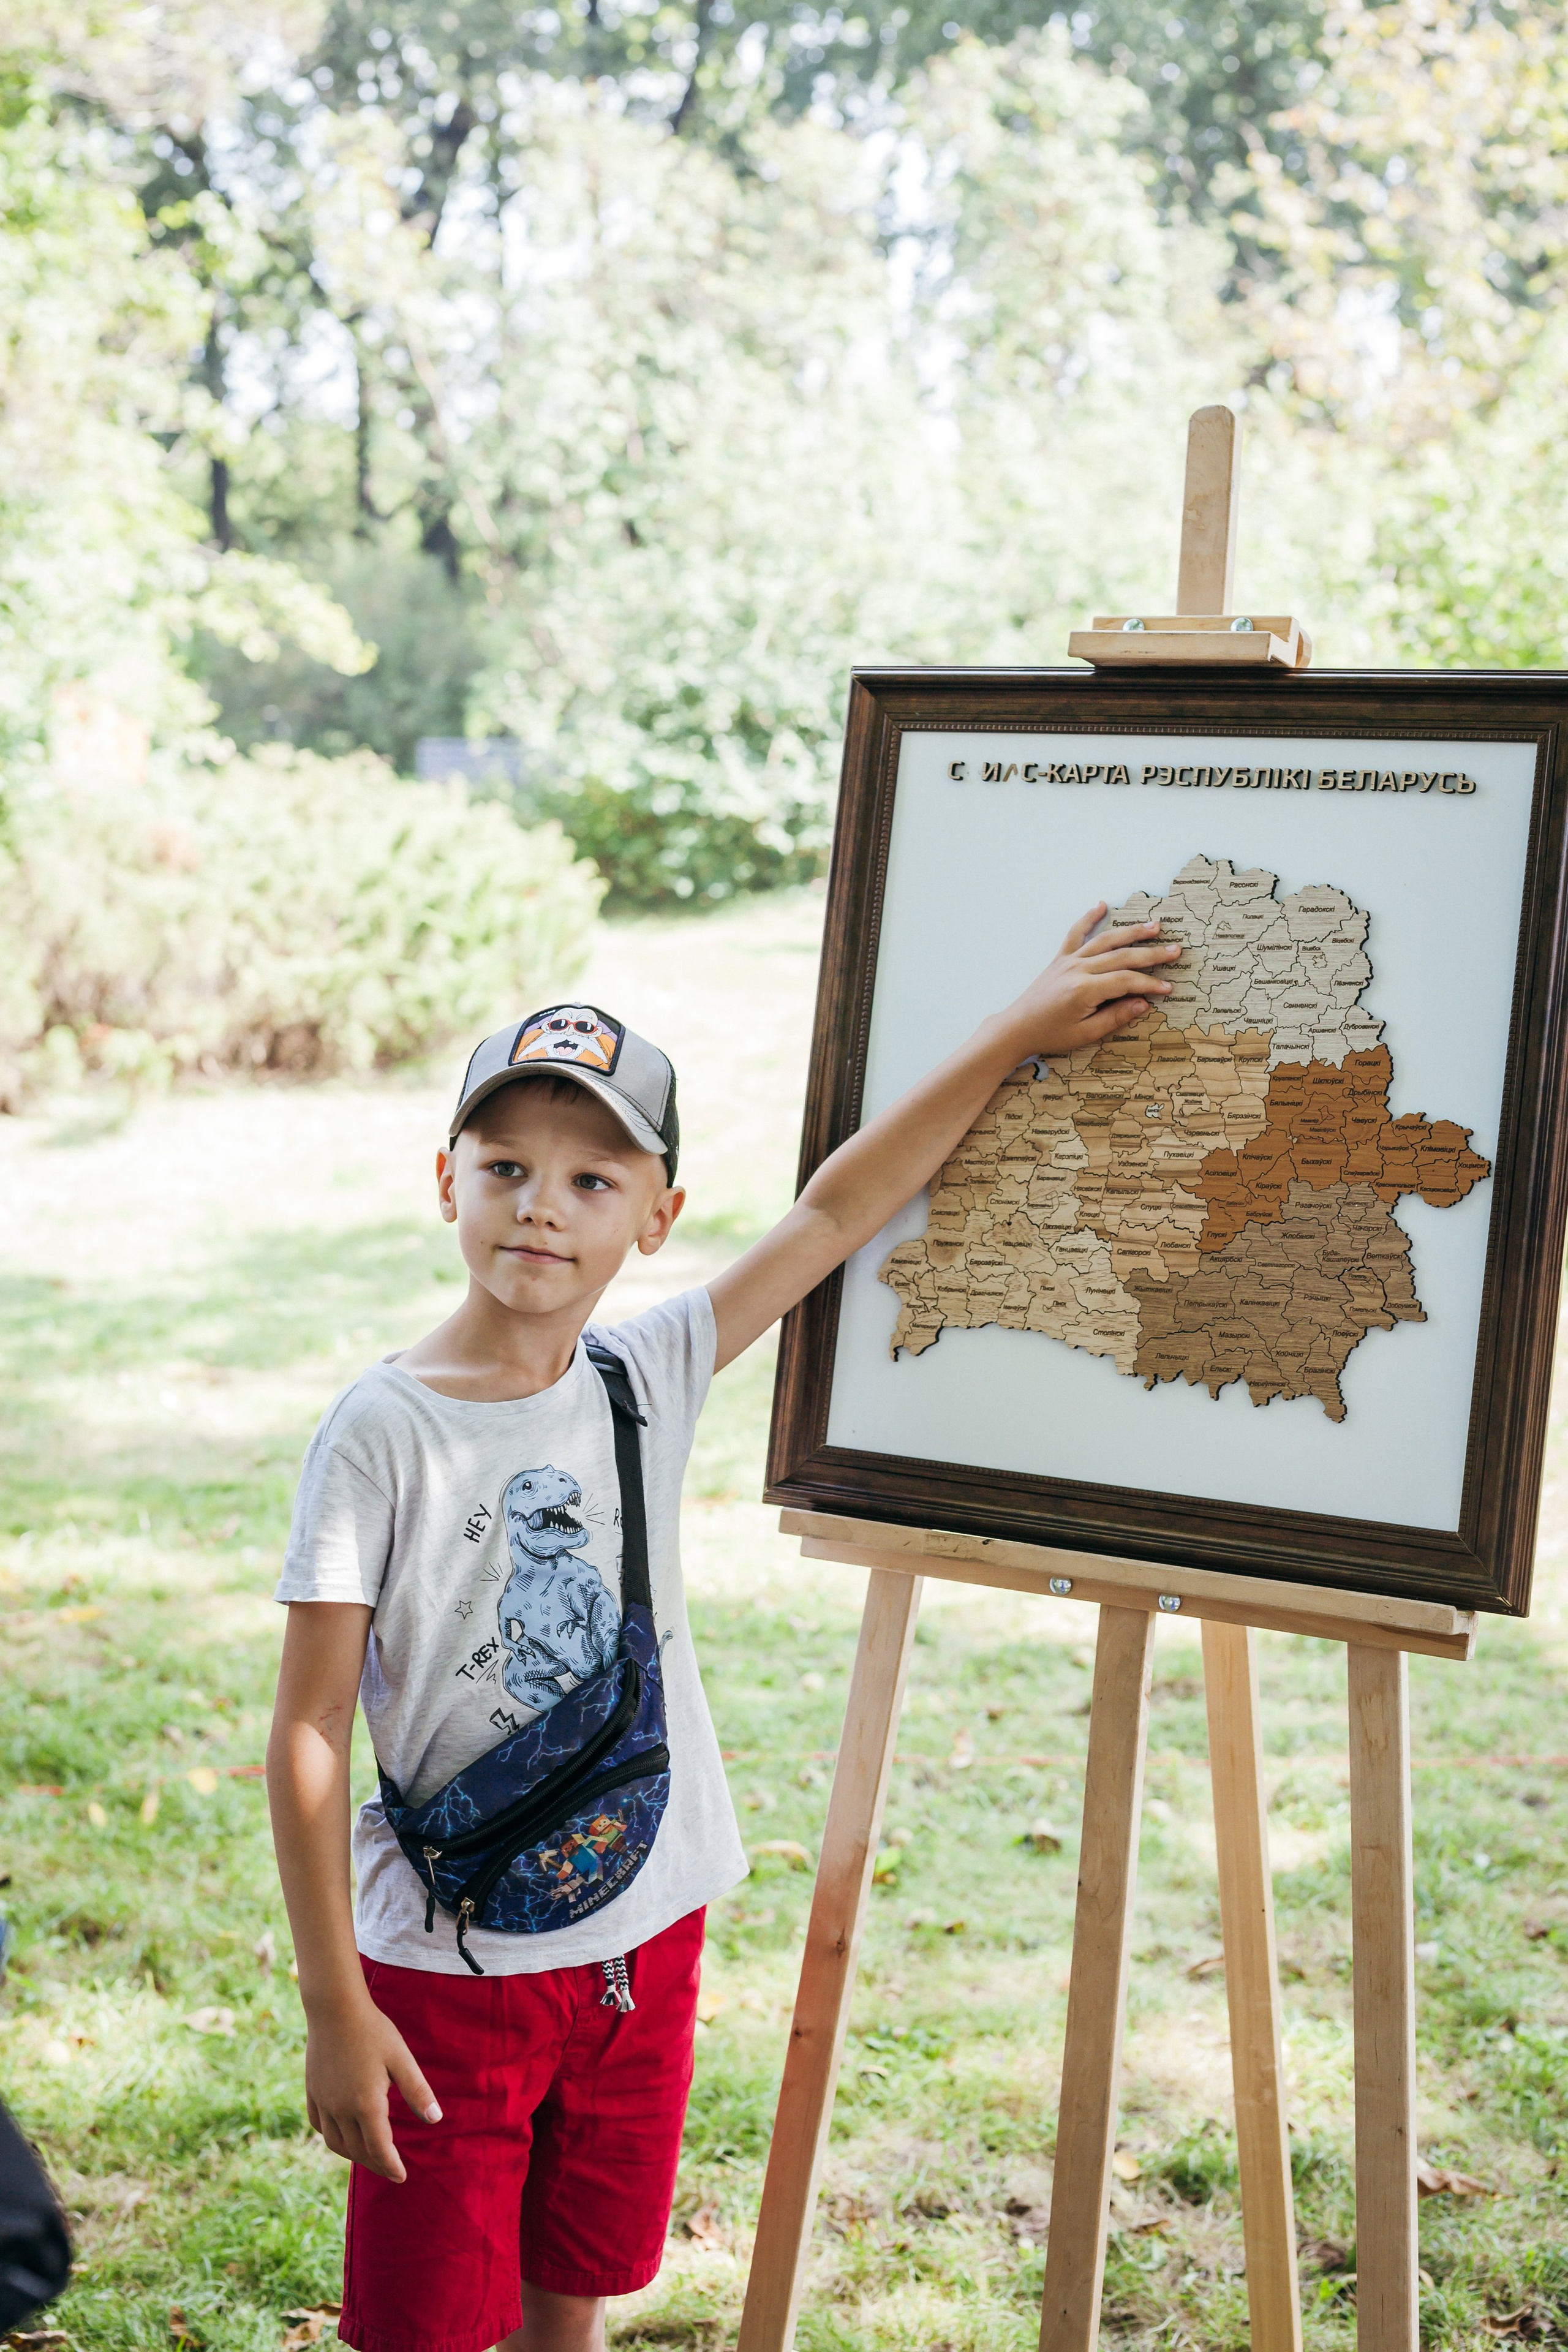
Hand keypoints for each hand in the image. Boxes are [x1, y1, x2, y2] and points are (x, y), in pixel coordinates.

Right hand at [305, 1994, 441, 2180]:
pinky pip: (320, 2126)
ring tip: (369, 2157)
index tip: (402, 2176)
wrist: (334, 2008)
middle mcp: (341, 2109)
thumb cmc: (373, 2030)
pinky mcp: (312, 2092)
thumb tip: (436, 2119)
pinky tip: (343, 2134)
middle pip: (358, 2151)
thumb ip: (417, 2091)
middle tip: (390, 2170)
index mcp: (366, 2104)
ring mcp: (323, 2102)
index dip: (391, 2166)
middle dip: (376, 2164)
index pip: (380, 2149)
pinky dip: (333, 2137)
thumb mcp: (401, 2058)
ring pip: (336, 2143)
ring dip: (354, 2155)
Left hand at [998, 906, 1178, 1061]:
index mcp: (1085, 989)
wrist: (1017, 1027)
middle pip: (1122, 956)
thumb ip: (1115, 1017)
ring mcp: (1068, 960)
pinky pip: (1076, 933)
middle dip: (1151, 954)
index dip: (1150, 983)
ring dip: (1131, 932)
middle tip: (1175, 950)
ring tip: (1154, 926)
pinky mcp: (1060, 958)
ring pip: (1105, 940)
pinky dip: (1088, 918)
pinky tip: (1101, 905)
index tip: (1168, 987)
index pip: (1126, 981)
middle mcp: (1078, 969)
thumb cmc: (1051, 1034)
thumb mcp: (1085, 1033)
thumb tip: (1143, 1002)